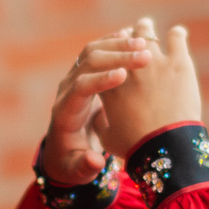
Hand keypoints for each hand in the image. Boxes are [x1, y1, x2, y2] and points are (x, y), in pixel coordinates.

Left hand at [39, 27, 151, 183]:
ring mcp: (75, 78)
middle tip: (144, 54)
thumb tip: (95, 160)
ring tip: (144, 43)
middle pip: (87, 63)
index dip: (100, 80)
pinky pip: (99, 51)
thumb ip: (85, 166)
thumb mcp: (77, 170)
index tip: (123, 75)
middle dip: (115, 56)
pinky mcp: (85, 74)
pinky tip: (136, 37)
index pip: (80, 88)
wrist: (64, 150)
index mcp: (65, 112)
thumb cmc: (72, 162)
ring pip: (93, 51)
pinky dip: (116, 43)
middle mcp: (67, 89)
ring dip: (118, 45)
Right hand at [95, 17, 201, 157]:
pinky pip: (176, 37)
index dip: (109, 55)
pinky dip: (176, 34)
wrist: (165, 145)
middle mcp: (126, 67)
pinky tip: (177, 34)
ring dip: (146, 28)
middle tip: (132, 38)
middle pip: (121, 41)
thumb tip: (97, 116)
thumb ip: (100, 123)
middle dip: (125, 37)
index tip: (113, 54)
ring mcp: (152, 60)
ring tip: (150, 28)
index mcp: (107, 85)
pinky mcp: (178, 61)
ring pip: (145, 30)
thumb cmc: (136, 145)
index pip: (103, 60)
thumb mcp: (108, 138)